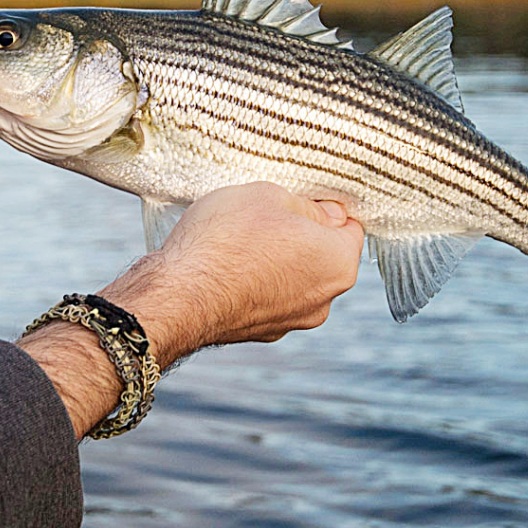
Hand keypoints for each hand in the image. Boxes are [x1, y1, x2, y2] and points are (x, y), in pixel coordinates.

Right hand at [19, 182, 364, 436]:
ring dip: (276, 258)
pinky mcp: (258, 331)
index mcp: (339, 264)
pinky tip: (226, 264)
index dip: (325, 205)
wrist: (176, 296)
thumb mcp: (270, 196)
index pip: (350, 226)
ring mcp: (291, 321)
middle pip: (323, 254)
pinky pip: (266, 295)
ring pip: (294, 277)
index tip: (300, 195)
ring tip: (241, 238)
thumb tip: (327, 214)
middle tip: (266, 213)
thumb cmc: (226, 239)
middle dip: (301, 233)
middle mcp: (324, 300)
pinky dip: (253, 281)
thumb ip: (308, 205)